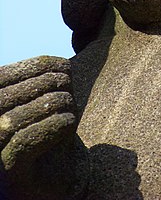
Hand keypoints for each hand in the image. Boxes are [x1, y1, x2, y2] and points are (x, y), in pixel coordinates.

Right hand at [0, 56, 84, 198]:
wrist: (56, 177)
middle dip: (47, 84)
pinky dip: (53, 126)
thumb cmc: (49, 131)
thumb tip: (58, 66)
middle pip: (6, 97)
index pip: (2, 76)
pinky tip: (69, 122)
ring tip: (70, 105)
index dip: (36, 66)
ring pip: (14, 120)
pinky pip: (25, 142)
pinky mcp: (8, 171)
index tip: (65, 67)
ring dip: (51, 105)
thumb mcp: (46, 100)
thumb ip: (44, 80)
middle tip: (69, 91)